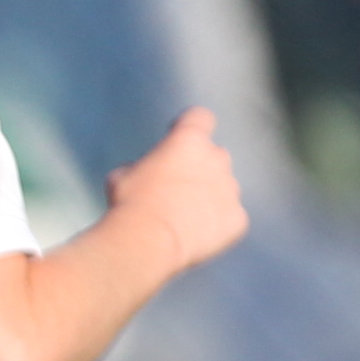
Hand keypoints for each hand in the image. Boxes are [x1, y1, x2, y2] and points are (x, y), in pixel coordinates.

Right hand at [111, 109, 245, 272]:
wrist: (148, 242)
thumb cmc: (130, 204)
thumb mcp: (122, 176)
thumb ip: (143, 167)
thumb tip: (147, 174)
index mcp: (188, 140)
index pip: (199, 117)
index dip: (187, 126)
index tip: (177, 137)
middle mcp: (217, 158)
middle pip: (212, 156)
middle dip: (196, 169)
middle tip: (171, 193)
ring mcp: (231, 188)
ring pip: (221, 188)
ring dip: (205, 198)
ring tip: (178, 221)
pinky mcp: (237, 217)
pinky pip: (228, 218)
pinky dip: (214, 226)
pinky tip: (190, 237)